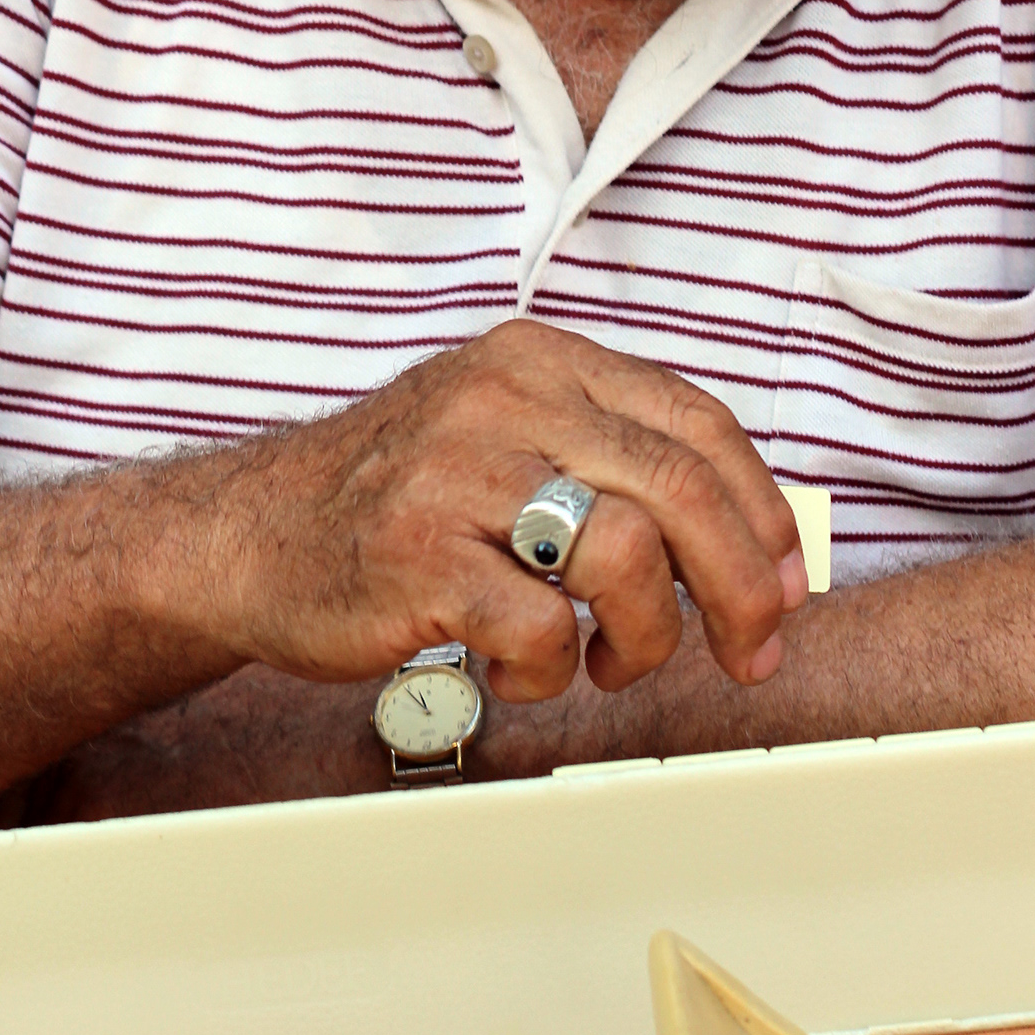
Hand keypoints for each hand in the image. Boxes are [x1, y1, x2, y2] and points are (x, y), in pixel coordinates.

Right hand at [198, 318, 806, 702]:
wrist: (248, 535)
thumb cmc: (396, 502)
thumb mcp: (507, 439)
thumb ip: (613, 463)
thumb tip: (756, 542)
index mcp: (541, 362)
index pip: (700, 424)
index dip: (764, 515)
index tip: (785, 586)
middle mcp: (504, 400)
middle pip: (685, 492)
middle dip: (743, 592)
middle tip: (750, 652)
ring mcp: (456, 474)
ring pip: (629, 557)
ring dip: (643, 638)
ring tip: (603, 659)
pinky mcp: (418, 556)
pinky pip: (543, 628)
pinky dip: (554, 672)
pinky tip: (524, 669)